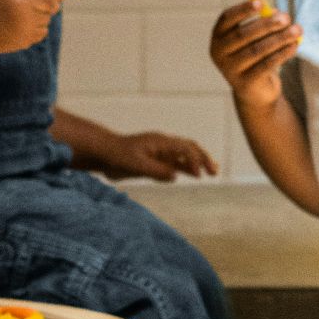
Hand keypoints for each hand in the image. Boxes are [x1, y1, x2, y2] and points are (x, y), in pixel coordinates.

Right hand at [0, 0, 64, 57]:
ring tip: (19, 17)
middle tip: (42, 4)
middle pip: (52, 5)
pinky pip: (42, 33)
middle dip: (51, 4)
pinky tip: (19, 28)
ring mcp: (24, 27)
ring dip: (40, 17)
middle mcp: (22, 8)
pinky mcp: (24, 41)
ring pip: (47, 19)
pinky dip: (36, 30)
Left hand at [98, 132, 220, 182]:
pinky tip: (193, 175)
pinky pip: (176, 163)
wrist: (104, 153)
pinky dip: (187, 168)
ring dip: (199, 162)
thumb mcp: (136, 165)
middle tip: (215, 171)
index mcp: (161, 142)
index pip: (185, 149)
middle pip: (190, 148)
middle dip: (204, 158)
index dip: (194, 161)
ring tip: (212, 171)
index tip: (198, 175)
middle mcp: (164, 145)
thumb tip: (175, 176)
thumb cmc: (117, 156)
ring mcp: (161, 153)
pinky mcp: (156, 161)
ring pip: (185, 156)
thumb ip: (156, 171)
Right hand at [209, 1, 301, 107]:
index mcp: (218, 36)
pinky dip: (282, 54)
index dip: (243, 9)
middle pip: (243, 34)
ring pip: (257, 50)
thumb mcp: (257, 36)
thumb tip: (279, 14)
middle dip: (267, 24)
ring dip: (279, 38)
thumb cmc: (256, 53)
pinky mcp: (244, 83)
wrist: (255, 90)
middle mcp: (219, 53)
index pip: (227, 18)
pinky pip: (265, 65)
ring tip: (297, 30)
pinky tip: (294, 46)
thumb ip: (265, 22)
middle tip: (286, 18)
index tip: (262, 2)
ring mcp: (230, 70)